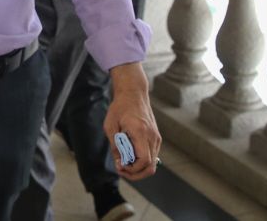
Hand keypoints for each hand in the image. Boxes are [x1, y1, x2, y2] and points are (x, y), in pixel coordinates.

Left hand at [104, 63, 161, 179]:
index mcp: (141, 132)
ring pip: (152, 163)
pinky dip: (142, 161)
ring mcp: (156, 138)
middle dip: (136, 174)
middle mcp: (152, 137)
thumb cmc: (120, 107)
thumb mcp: (110, 126)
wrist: (133, 93)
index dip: (132, 170)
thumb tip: (119, 163)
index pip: (143, 161)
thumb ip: (115, 146)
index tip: (120, 167)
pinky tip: (129, 156)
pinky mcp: (156, 138)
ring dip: (138, 168)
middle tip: (122, 170)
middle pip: (150, 167)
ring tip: (124, 163)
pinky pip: (151, 155)